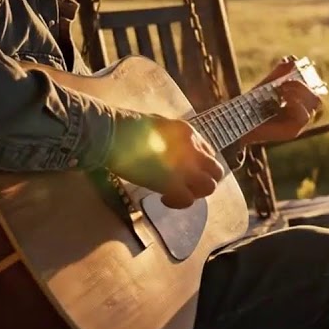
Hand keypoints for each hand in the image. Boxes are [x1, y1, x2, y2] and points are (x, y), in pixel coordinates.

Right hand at [105, 114, 224, 208]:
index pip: (208, 153)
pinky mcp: (173, 185)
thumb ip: (171, 140)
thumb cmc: (127, 128)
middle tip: (185, 184)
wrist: (112, 134)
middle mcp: (193, 150)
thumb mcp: (159, 126)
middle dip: (204, 180)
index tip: (182, 170)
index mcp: (189, 133)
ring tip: (177, 192)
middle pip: (216, 171)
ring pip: (209, 187)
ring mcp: (186, 168)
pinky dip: (179, 202)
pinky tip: (164, 198)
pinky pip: (188, 200)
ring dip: (195, 192)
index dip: (198, 165)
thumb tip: (169, 151)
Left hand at [241, 56, 322, 146]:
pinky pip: (305, 116)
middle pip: (317, 98)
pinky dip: (296, 103)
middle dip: (303, 86)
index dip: (309, 78)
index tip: (296, 67)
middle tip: (285, 82)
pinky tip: (283, 99)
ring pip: (315, 104)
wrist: (237, 121)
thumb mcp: (266, 85)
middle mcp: (300, 115)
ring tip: (282, 89)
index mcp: (297, 105)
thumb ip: (279, 74)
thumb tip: (292, 59)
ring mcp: (298, 125)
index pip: (314, 91)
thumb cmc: (250, 105)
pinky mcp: (293, 131)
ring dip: (300, 92)